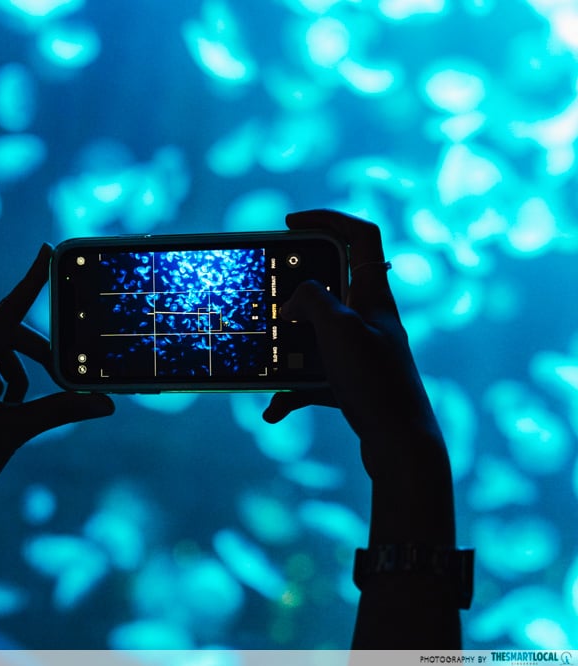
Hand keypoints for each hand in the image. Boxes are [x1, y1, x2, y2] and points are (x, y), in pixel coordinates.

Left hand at [0, 243, 114, 522]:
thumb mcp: (15, 430)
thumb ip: (61, 409)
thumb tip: (106, 404)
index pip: (3, 314)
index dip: (29, 284)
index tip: (45, 251)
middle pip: (2, 338)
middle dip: (32, 359)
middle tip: (61, 379)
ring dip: (13, 379)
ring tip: (11, 415)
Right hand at [262, 210, 445, 485]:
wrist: (402, 446)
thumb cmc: (376, 383)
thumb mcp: (338, 329)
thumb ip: (312, 299)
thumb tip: (294, 301)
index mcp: (374, 295)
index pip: (360, 235)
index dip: (328, 218)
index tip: (290, 223)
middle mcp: (368, 319)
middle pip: (329, 284)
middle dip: (293, 289)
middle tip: (267, 293)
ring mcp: (360, 352)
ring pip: (313, 335)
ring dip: (285, 349)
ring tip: (264, 360)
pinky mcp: (351, 384)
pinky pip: (310, 378)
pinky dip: (289, 391)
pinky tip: (274, 409)